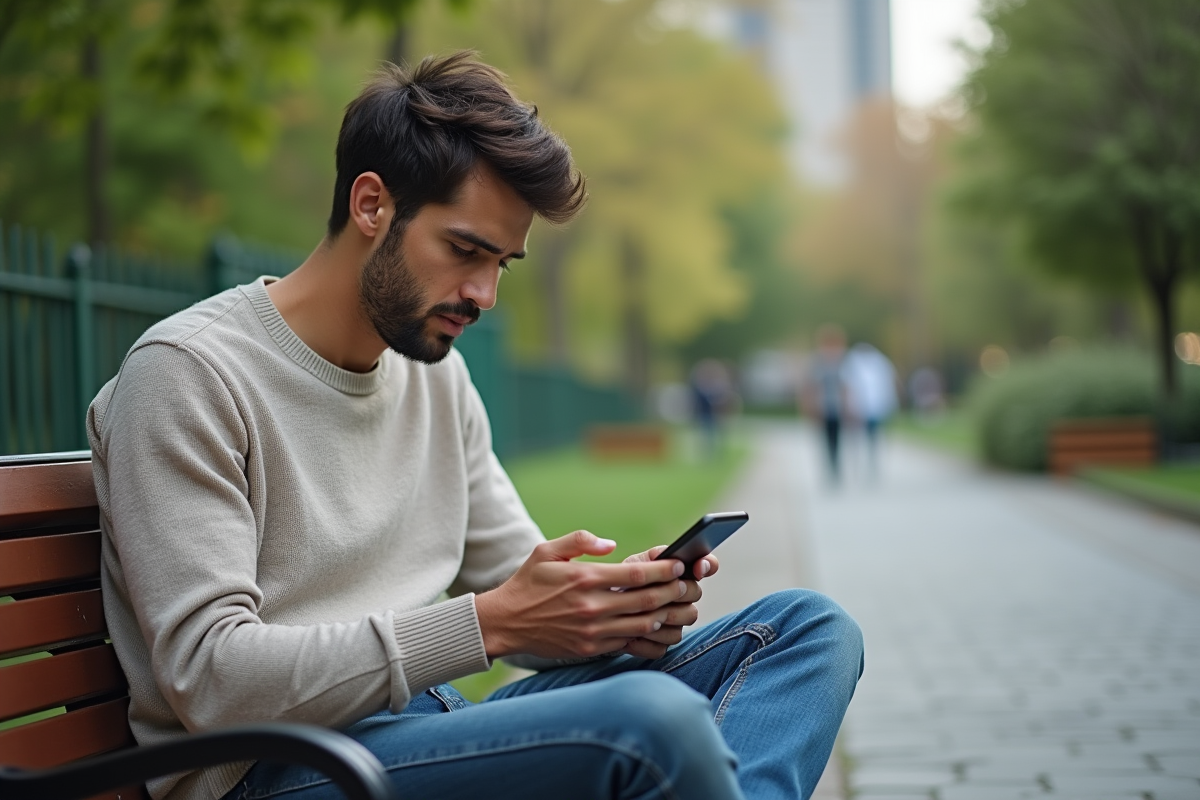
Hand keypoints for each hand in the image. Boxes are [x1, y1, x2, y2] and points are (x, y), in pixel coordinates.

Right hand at [475, 531, 689, 659]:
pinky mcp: (591, 649)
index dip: (664, 569)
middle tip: (686, 584)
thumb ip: (580, 540)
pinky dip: (648, 634)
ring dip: (665, 614)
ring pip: (643, 624)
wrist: (505, 623)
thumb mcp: (547, 550)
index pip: (637, 573)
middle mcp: (592, 606)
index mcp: (585, 578)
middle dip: (672, 591)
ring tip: (676, 604)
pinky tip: (657, 625)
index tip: (679, 564)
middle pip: (647, 600)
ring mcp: (593, 631)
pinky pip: (629, 642)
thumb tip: (611, 544)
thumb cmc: (528, 583)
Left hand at [616, 547, 719, 657]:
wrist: (601, 610)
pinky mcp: (660, 645)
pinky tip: (629, 636)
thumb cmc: (619, 584)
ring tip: (635, 615)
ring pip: (682, 621)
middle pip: (696, 594)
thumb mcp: (632, 565)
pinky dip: (645, 642)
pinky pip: (662, 647)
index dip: (707, 565)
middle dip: (675, 593)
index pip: (707, 565)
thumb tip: (671, 555)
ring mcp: (674, 623)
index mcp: (678, 575)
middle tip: (653, 593)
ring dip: (659, 618)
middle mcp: (682, 599)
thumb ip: (652, 558)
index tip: (697, 568)